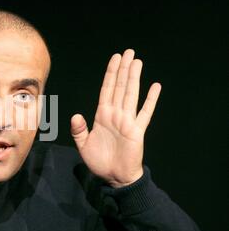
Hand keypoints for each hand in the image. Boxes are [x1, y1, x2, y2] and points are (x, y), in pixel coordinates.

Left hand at [70, 49, 160, 187]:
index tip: (115, 59)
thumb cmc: (99, 162)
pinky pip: (145, 113)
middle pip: (120, 87)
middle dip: (123, 69)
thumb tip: (75, 115)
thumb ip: (79, 130)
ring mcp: (127, 121)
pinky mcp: (137, 131)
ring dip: (134, 78)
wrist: (114, 177)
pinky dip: (150, 100)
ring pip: (131, 94)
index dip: (110, 74)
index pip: (106, 89)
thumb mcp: (83, 145)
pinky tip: (155, 87)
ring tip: (137, 62)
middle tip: (129, 52)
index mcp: (102, 115)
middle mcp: (115, 114)